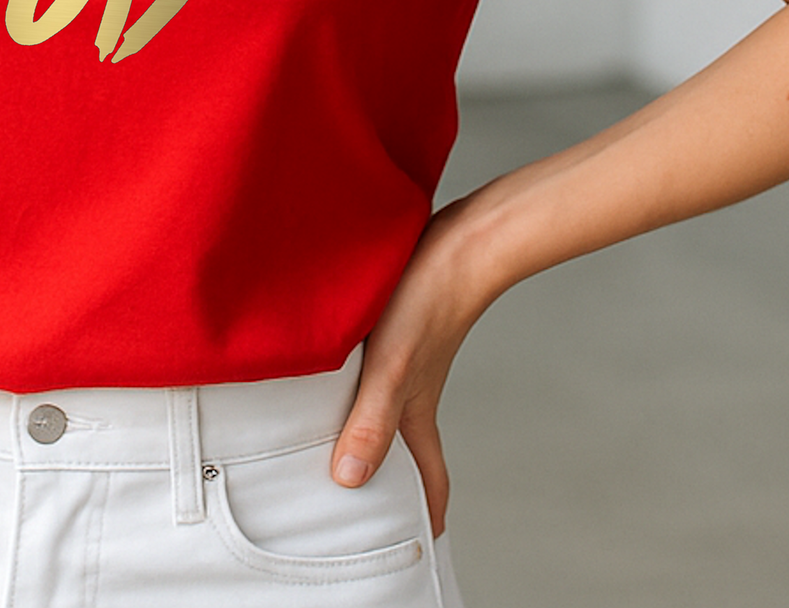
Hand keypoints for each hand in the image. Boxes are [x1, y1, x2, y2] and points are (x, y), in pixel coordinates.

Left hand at [329, 201, 489, 538]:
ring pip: (388, 409)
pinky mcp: (396, 329)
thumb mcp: (390, 368)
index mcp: (416, 412)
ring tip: (332, 440)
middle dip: (390, 479)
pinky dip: (358, 385)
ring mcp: (407, 359)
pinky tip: (330, 371)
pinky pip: (375, 372)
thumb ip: (371, 422)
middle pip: (405, 448)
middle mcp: (413, 391)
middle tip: (361, 504)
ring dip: (369, 429)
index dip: (427, 514)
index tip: (424, 545)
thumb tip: (348, 481)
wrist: (457, 242)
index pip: (428, 478)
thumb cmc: (426, 302)